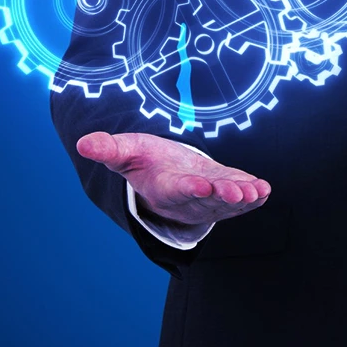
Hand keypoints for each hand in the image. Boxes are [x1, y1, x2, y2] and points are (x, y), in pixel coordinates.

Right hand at [76, 131, 270, 226]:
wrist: (166, 176)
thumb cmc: (147, 163)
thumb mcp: (126, 153)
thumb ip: (109, 149)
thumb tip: (82, 143)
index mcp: (165, 188)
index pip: (178, 190)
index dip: (190, 188)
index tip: (200, 184)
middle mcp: (191, 198)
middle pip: (208, 199)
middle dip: (222, 195)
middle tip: (237, 191)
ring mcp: (212, 199)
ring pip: (228, 202)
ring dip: (243, 198)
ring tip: (256, 191)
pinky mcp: (228, 193)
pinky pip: (243, 198)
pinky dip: (254, 195)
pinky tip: (264, 189)